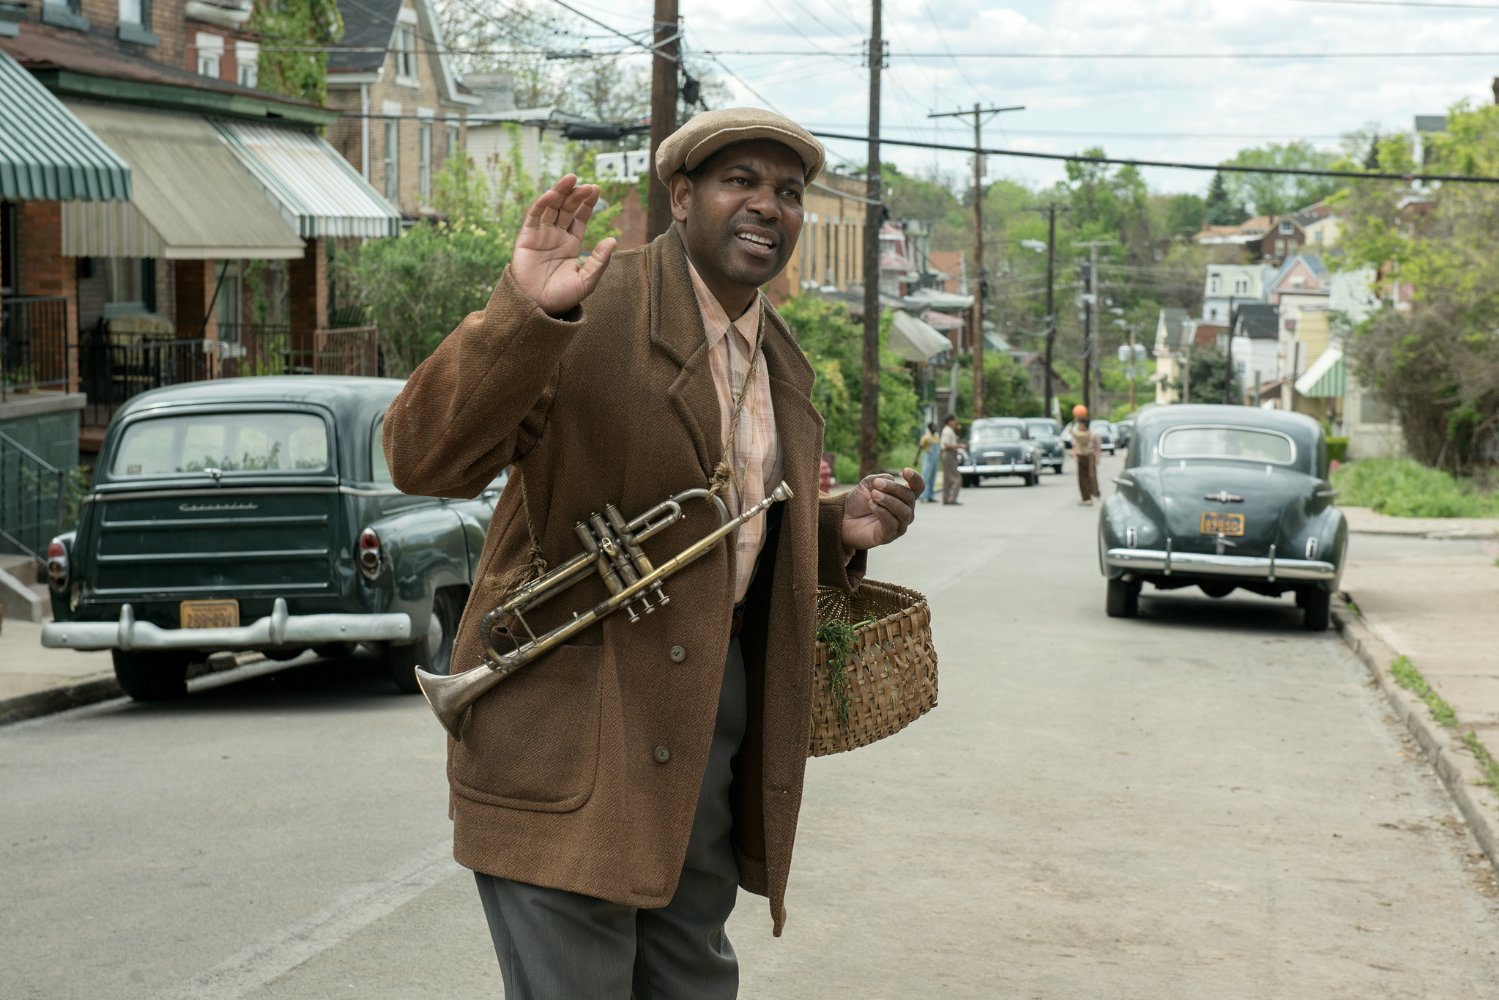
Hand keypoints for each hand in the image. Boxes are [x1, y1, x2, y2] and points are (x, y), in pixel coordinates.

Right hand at [512, 174, 616, 316]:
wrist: (537, 308)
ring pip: (552, 207)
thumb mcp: (586, 280)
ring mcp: (541, 235)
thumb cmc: (562, 298)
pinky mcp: (526, 237)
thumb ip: (599, 260)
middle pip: (567, 208)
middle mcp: (556, 236)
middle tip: (588, 185)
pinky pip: (534, 216)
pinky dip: (543, 203)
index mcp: (571, 244)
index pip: (580, 218)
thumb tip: (613, 239)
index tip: (596, 189)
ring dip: (561, 192)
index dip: (587, 203)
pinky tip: (554, 194)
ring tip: (572, 179)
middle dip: (577, 195)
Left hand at [841, 469, 922, 550]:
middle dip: (894, 488)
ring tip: (873, 495)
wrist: (844, 518)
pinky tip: (872, 505)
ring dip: (889, 501)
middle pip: (910, 498)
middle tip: (876, 484)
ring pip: (904, 512)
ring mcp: (899, 525)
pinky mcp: (889, 536)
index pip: (917, 488)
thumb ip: (881, 479)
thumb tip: (892, 480)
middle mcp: (905, 511)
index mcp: (902, 497)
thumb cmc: (859, 501)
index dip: (915, 479)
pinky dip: (882, 512)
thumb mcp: (868, 484)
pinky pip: (892, 524)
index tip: (904, 470)